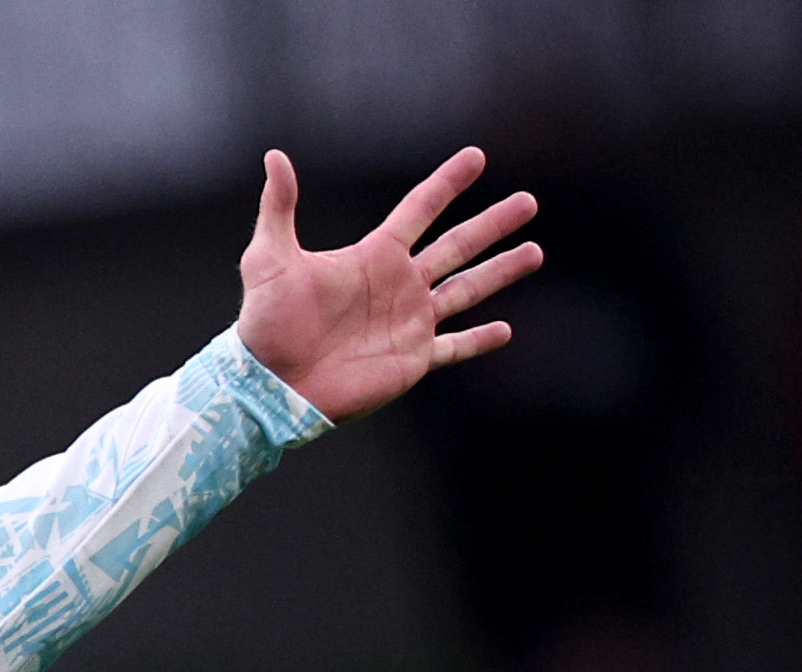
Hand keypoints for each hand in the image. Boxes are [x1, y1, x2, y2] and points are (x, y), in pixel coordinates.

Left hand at [237, 144, 540, 422]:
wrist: (270, 385)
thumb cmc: (266, 324)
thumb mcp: (269, 259)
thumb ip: (279, 208)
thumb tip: (274, 157)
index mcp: (374, 257)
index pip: (420, 209)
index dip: (447, 184)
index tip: (477, 157)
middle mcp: (398, 285)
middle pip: (457, 245)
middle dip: (493, 224)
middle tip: (528, 202)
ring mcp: (409, 322)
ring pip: (466, 290)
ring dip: (501, 271)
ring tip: (535, 251)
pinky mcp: (412, 360)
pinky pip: (453, 348)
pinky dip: (478, 340)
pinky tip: (505, 330)